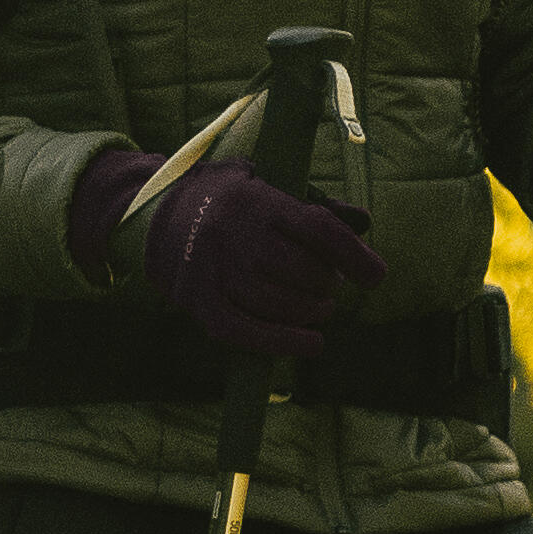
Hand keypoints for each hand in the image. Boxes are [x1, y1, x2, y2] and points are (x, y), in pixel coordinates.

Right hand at [102, 147, 373, 363]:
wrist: (157, 217)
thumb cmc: (231, 206)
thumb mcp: (269, 190)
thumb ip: (317, 208)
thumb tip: (365, 222)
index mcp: (258, 202)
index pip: (317, 228)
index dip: (353, 256)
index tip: (376, 277)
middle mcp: (234, 234)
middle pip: (301, 271)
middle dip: (327, 285)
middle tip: (329, 287)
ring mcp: (213, 271)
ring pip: (278, 304)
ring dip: (311, 313)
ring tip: (319, 309)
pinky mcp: (199, 302)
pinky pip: (247, 332)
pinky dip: (284, 343)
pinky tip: (311, 343)